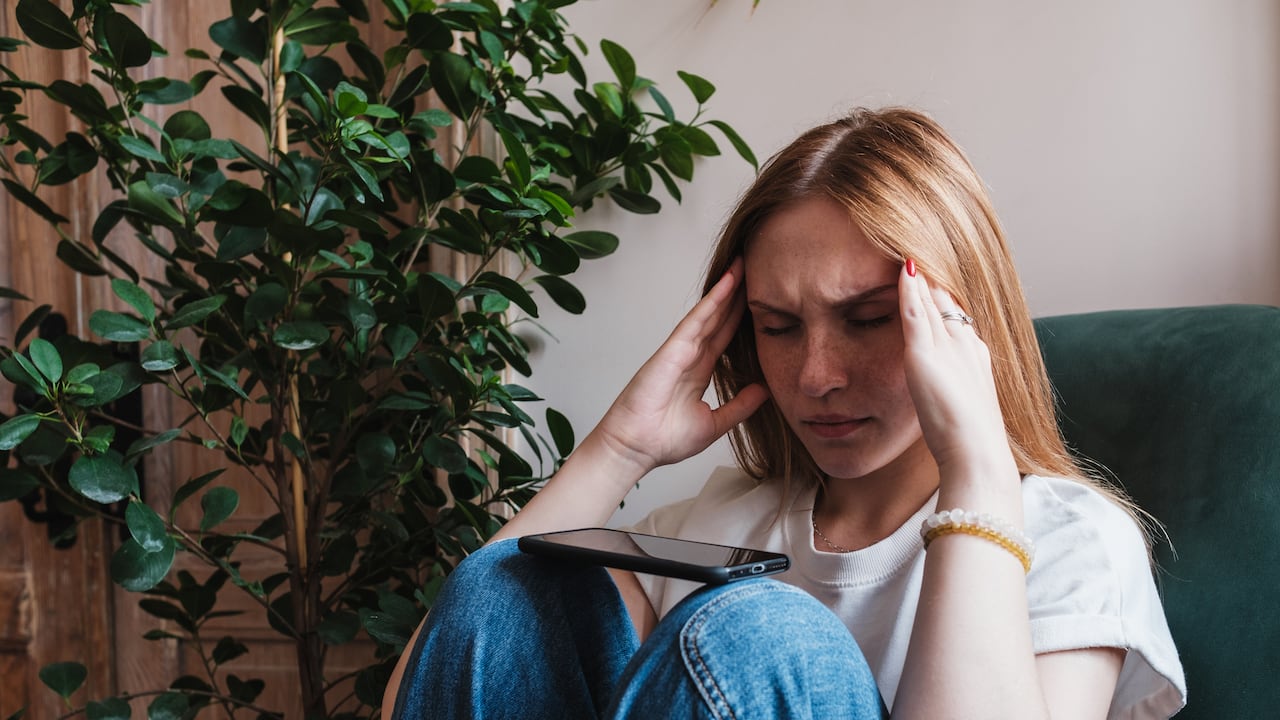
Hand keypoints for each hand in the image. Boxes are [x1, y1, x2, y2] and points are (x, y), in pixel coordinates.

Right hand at [589, 257, 769, 474]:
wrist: (636, 449)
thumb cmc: (665, 440)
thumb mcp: (715, 423)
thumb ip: (739, 406)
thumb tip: (764, 390)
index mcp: (699, 372)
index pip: (725, 337)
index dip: (741, 317)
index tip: (760, 299)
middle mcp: (690, 356)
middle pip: (719, 319)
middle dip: (736, 296)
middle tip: (756, 270)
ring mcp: (680, 351)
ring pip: (709, 313)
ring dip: (726, 289)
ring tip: (744, 265)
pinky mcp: (671, 350)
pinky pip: (695, 321)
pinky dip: (712, 302)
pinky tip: (727, 284)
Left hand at [897, 262, 1014, 478]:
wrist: (978, 452)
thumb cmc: (967, 439)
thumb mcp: (959, 404)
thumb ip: (949, 387)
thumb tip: (941, 388)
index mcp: (974, 353)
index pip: (954, 312)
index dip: (940, 290)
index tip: (928, 269)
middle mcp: (965, 342)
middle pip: (946, 297)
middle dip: (931, 273)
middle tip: (916, 243)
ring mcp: (948, 345)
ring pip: (932, 298)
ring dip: (920, 272)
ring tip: (907, 245)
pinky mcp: (926, 354)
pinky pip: (916, 311)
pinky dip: (909, 288)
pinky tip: (902, 269)